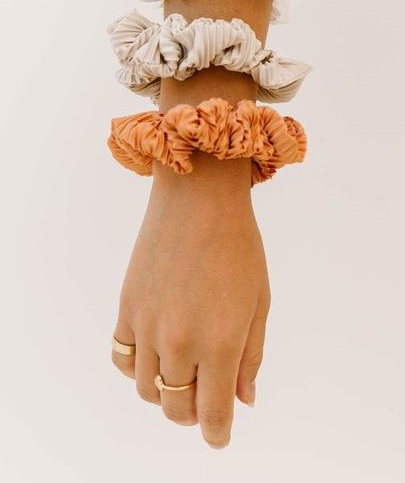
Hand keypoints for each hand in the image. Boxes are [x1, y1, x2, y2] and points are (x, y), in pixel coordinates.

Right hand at [112, 153, 270, 448]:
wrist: (198, 201)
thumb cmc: (239, 248)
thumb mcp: (258, 304)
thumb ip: (250, 357)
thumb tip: (243, 401)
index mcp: (220, 344)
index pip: (214, 414)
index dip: (218, 433)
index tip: (219, 436)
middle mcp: (179, 343)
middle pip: (177, 409)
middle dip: (193, 414)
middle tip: (205, 400)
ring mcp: (148, 326)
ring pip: (147, 390)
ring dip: (165, 394)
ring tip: (182, 374)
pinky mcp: (127, 308)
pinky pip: (123, 358)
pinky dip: (139, 368)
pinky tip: (156, 353)